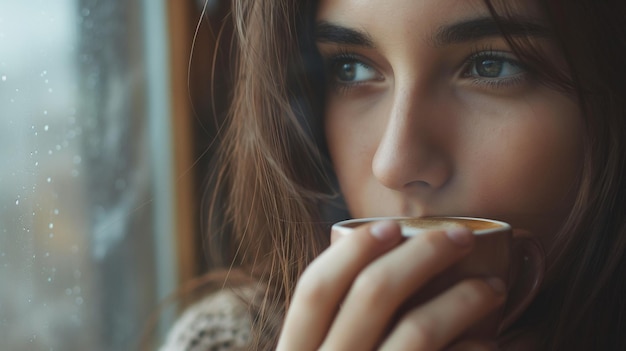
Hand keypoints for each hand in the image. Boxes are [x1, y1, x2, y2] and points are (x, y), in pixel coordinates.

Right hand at [276, 220, 505, 350]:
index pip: (315, 291)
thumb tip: (382, 274)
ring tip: (493, 287)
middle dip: (422, 253)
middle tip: (458, 236)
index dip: (352, 250)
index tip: (390, 225)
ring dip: (465, 298)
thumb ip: (334, 337)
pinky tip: (491, 345)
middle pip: (372, 295)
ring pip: (418, 330)